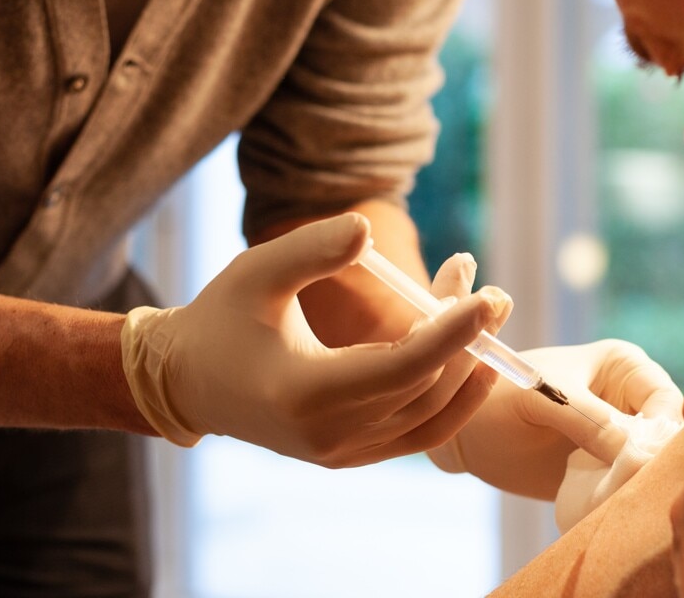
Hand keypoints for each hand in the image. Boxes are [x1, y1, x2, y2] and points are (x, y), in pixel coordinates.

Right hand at [120, 213, 510, 466]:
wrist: (190, 382)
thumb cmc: (223, 317)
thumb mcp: (257, 271)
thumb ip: (313, 248)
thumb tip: (367, 228)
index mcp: (305, 393)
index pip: (401, 367)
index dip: (451, 333)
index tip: (487, 297)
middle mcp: (329, 435)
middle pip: (425, 389)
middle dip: (468, 339)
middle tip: (493, 290)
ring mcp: (343, 453)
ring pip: (431, 414)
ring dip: (468, 364)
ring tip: (486, 310)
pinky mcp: (352, 455)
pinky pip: (420, 434)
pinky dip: (453, 399)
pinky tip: (475, 358)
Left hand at [424, 253, 683, 497]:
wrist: (466, 434)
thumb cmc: (499, 397)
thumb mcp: (542, 399)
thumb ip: (589, 420)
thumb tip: (638, 453)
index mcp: (625, 367)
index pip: (668, 400)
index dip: (663, 432)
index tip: (642, 460)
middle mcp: (631, 402)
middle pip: (668, 438)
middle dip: (655, 462)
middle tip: (632, 484)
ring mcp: (621, 439)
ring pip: (653, 467)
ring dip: (640, 484)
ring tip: (614, 496)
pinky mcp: (607, 472)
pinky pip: (630, 489)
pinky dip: (623, 500)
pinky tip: (604, 506)